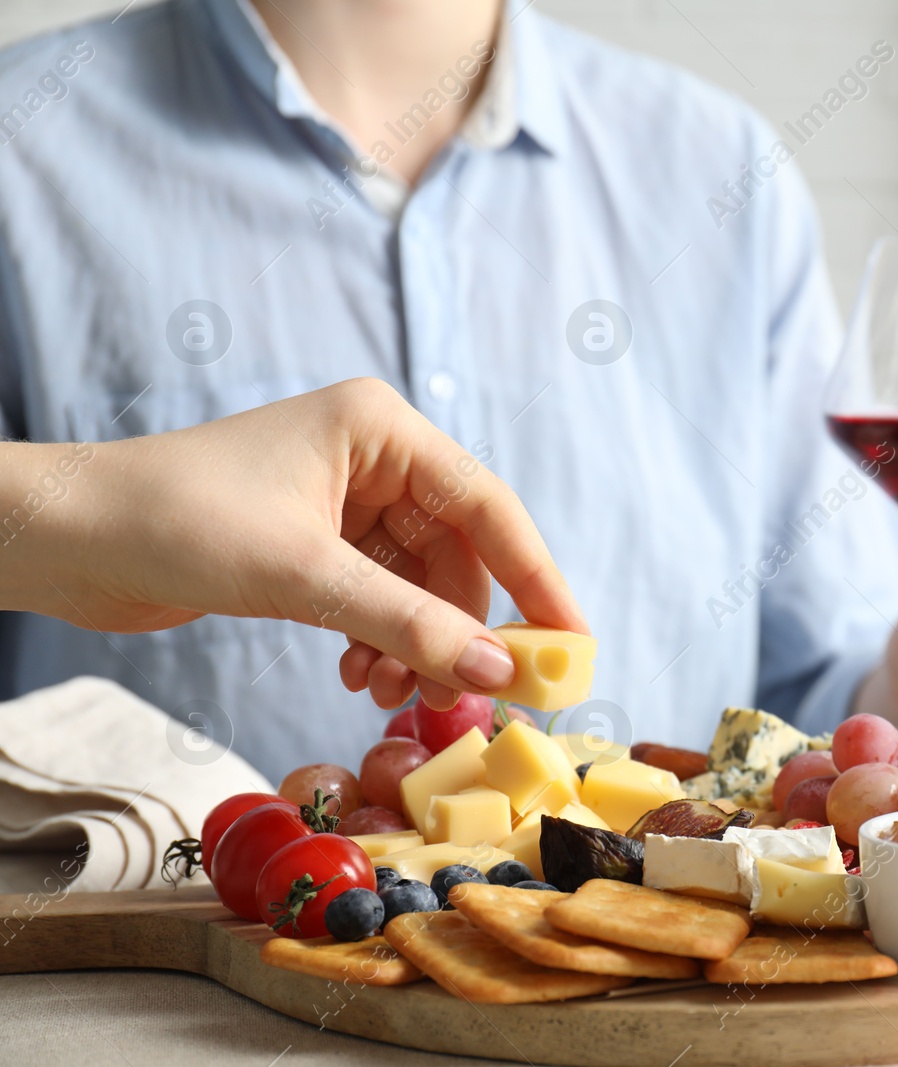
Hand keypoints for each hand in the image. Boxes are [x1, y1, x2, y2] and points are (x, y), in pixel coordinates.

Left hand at [10, 378, 584, 709]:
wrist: (65, 537)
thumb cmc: (175, 522)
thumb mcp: (305, 576)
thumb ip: (409, 623)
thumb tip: (498, 671)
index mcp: (382, 429)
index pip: (489, 507)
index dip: (538, 579)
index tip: (573, 646)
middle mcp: (373, 458)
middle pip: (459, 555)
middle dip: (463, 629)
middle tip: (475, 695)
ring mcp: (344, 503)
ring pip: (420, 586)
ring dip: (416, 644)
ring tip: (389, 691)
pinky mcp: (315, 544)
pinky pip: (381, 600)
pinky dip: (381, 642)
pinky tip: (357, 675)